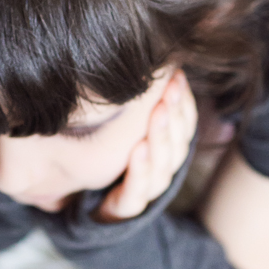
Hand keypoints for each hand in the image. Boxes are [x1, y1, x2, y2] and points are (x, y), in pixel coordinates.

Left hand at [96, 71, 197, 221]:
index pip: (184, 126)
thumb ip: (140, 99)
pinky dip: (140, 170)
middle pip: (177, 144)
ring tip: (157, 112)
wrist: (84, 195)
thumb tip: (156, 61)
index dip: (183, 102)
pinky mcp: (124, 207)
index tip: (177, 76)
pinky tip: (138, 149)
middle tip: (169, 88)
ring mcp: (144, 190)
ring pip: (163, 168)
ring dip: (161, 138)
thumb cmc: (108, 151)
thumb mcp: (124, 122)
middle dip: (174, 114)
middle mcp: (160, 171)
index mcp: (165, 150)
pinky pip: (136, 194)